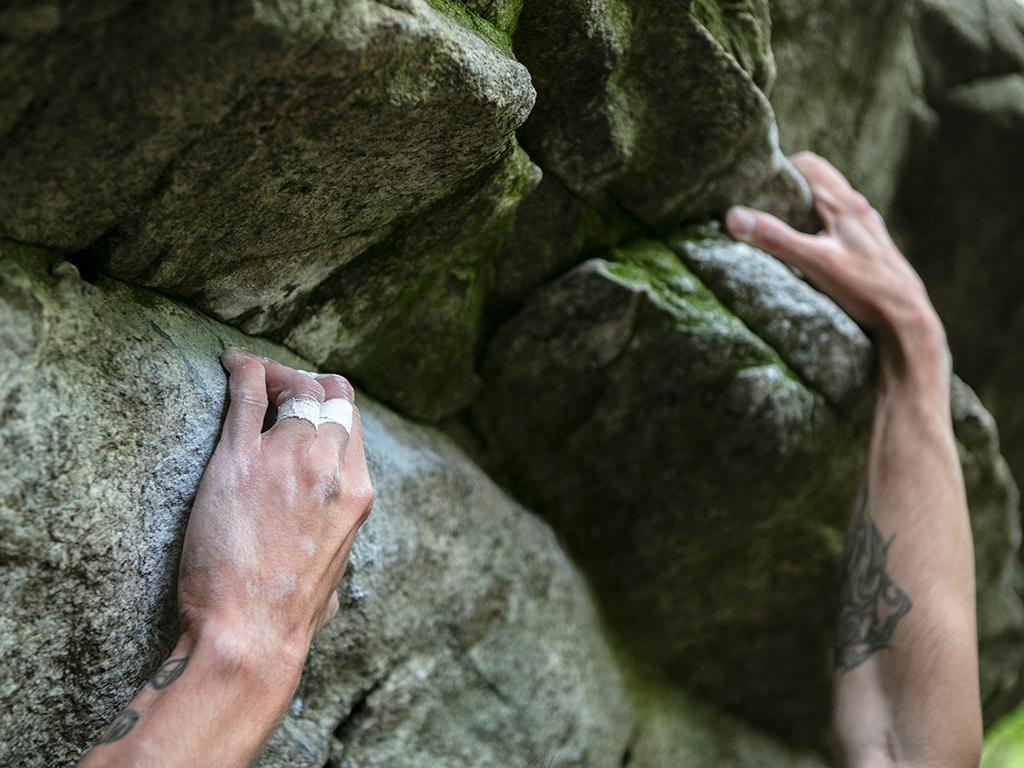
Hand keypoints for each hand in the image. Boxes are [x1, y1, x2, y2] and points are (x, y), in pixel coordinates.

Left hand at [178, 350, 373, 678]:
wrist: (250, 634)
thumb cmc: (289, 618)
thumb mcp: (335, 578)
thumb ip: (335, 550)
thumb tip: (328, 565)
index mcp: (357, 493)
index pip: (352, 421)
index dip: (330, 403)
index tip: (306, 403)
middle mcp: (331, 467)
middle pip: (328, 395)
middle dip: (304, 382)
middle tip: (278, 386)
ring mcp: (288, 458)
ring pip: (293, 388)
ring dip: (275, 375)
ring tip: (250, 373)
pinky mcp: (240, 460)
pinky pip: (248, 393)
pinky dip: (243, 370)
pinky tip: (231, 364)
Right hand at [725, 153, 947, 375]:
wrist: (906, 319)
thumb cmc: (866, 289)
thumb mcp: (815, 262)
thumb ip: (776, 238)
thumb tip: (734, 217)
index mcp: (845, 204)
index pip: (808, 165)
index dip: (779, 170)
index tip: (754, 187)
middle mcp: (857, 209)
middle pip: (817, 182)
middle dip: (786, 189)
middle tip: (758, 208)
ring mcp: (865, 228)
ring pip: (826, 204)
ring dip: (801, 210)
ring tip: (776, 229)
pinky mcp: (866, 247)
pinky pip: (835, 226)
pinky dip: (815, 228)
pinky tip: (805, 251)